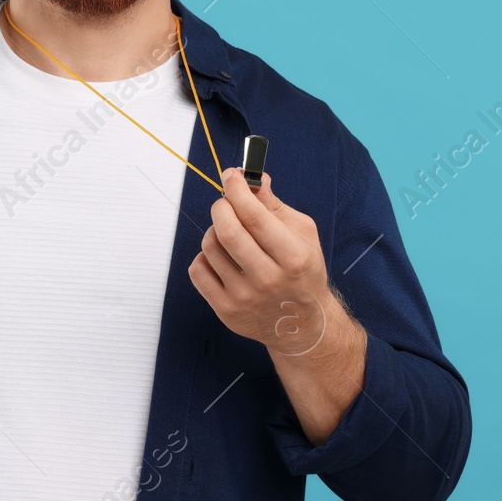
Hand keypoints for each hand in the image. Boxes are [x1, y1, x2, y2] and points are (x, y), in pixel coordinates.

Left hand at [189, 168, 338, 356]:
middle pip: (228, 230)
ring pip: (210, 247)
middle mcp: (269, 280)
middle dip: (222, 205)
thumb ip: (275, 206)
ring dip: (214, 230)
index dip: (238, 190)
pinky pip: (198, 270)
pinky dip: (205, 256)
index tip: (231, 175)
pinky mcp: (225, 310)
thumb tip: (254, 179)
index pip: (255, 217)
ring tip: (229, 233)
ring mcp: (244, 298)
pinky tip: (222, 257)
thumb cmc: (302, 273)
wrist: (302, 325)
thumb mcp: (302, 235)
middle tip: (226, 202)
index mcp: (293, 258)